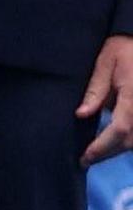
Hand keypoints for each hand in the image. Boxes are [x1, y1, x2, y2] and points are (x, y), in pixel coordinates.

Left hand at [81, 35, 132, 162]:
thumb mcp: (105, 63)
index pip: (119, 129)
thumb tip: (81, 114)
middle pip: (130, 140)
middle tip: (86, 159)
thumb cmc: (122, 50)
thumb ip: (95, 90)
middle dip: (108, 152)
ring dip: (118, 148)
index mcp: (132, 97)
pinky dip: (127, 140)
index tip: (86, 156)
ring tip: (95, 153)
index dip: (102, 146)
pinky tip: (111, 141)